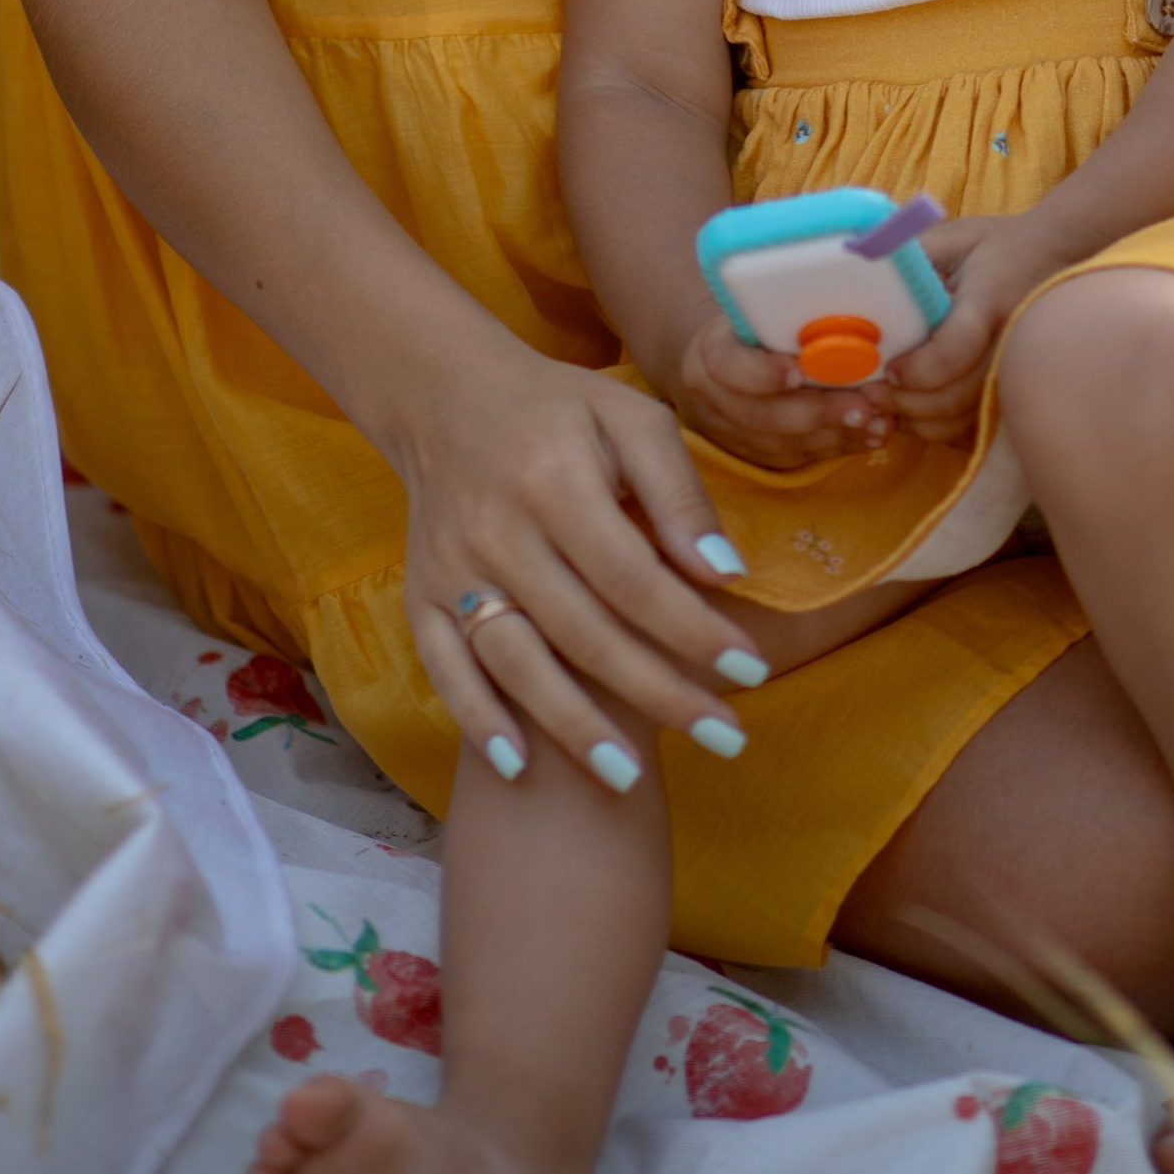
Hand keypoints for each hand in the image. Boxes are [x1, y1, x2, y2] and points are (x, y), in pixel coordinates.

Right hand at [393, 336, 764, 787]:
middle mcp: (498, 531)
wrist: (446, 396)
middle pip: (585, 632)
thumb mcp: (632, 418)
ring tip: (629, 778)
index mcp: (556, 481)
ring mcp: (453, 568)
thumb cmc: (560, 409)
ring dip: (572, 727)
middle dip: (660, 694)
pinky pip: (445, 668)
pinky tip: (519, 766)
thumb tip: (725, 572)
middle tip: (726, 739)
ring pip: (516, 663)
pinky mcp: (421, 594)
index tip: (752, 672)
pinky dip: (478, 718)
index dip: (695, 630)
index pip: (635, 577)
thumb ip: (678, 492)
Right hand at [673, 310, 892, 470]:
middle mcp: (715, 399)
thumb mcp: (759, 307)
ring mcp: (736, 433)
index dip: (763, 373)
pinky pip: (801, 457)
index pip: (727, 365)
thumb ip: (788, 307)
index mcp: (711, 351)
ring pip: (785, 444)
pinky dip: (839, 446)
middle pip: (762, 415)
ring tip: (880, 422)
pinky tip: (871, 435)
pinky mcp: (760, 455)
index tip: (800, 371)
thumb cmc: (755, 324)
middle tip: (863, 407)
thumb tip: (843, 294)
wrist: (724, 364)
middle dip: (818, 412)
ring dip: (837, 435)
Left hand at [883, 212, 1062, 439]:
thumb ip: (912, 256)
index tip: (888, 368)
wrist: (1054, 256)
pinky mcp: (1016, 393)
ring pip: (962, 422)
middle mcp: (1007, 345)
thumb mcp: (954, 237)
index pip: (953, 351)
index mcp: (990, 301)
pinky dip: (942, 430)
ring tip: (888, 404)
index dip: (915, 370)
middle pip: (954, 398)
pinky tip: (918, 412)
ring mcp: (1015, 375)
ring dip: (918, 421)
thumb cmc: (995, 246)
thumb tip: (858, 266)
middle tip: (871, 394)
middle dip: (904, 403)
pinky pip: (975, 430)